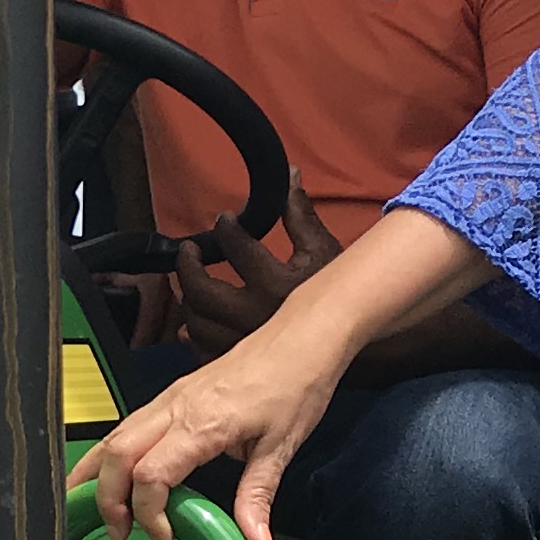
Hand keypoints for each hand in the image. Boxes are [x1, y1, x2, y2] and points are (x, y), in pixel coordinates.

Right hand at [71, 279, 350, 539]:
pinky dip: (111, 456)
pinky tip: (113, 476)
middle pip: (117, 455)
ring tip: (103, 512)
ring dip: (100, 477)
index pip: (150, 474)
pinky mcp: (171, 396)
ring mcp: (169, 398)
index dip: (148, 513)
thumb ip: (258, 495)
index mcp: (202, 422)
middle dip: (107, 499)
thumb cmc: (295, 384)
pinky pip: (127, 427)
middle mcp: (175, 407)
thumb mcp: (283, 445)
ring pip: (114, 437)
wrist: (300, 337)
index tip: (165, 538)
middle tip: (120, 534)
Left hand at [170, 185, 339, 352]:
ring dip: (189, 301)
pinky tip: (195, 324)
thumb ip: (299, 214)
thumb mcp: (323, 249)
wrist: (351, 340)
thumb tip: (288, 175)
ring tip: (192, 284)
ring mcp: (244, 344)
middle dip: (187, 267)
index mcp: (276, 284)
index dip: (225, 228)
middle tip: (188, 252)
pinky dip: (196, 336)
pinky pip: (204, 352)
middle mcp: (255, 316)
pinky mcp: (241, 363)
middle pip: (201, 291)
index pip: (236, 247)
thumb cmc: (336, 293)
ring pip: (197, 323)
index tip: (224, 220)